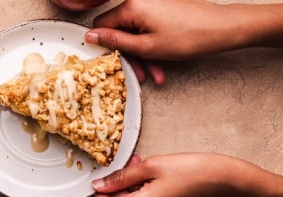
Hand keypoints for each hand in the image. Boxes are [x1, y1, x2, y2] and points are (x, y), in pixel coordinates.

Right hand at [85, 0, 264, 84]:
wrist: (224, 28)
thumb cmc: (190, 36)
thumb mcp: (145, 47)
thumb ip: (114, 42)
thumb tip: (89, 37)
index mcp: (132, 6)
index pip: (101, 24)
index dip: (104, 46)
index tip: (109, 62)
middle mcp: (140, 0)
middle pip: (120, 31)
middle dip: (128, 55)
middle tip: (137, 73)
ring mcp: (153, 4)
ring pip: (136, 33)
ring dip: (142, 55)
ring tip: (155, 73)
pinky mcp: (163, 9)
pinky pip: (148, 30)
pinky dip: (152, 47)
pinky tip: (161, 65)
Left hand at [92, 154, 223, 196]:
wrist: (223, 182)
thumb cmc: (192, 170)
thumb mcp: (151, 166)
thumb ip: (120, 177)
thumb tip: (98, 186)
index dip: (100, 194)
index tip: (106, 179)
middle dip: (120, 185)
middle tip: (134, 164)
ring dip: (133, 188)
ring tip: (148, 170)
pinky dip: (143, 196)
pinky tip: (156, 182)